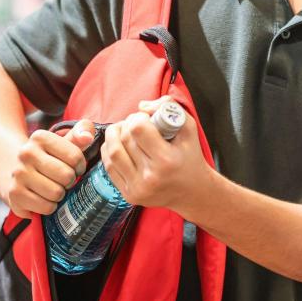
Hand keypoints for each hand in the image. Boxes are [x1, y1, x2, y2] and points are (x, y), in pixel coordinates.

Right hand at [2, 120, 95, 217]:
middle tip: (63, 180)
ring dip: (60, 195)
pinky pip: (46, 207)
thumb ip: (81, 132)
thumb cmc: (49, 158)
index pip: (75, 156)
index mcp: (40, 137)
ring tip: (53, 188)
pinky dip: (50, 206)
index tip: (74, 167)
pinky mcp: (15, 194)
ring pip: (57, 193)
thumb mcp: (64, 142)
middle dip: (70, 181)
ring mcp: (18, 174)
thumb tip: (88, 136)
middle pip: (66, 176)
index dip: (80, 166)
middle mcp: (26, 153)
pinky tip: (44, 198)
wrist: (14, 171)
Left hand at [101, 96, 212, 210]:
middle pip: (124, 138)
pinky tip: (119, 145)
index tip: (146, 119)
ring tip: (124, 131)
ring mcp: (138, 188)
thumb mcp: (188, 128)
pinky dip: (110, 150)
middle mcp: (151, 177)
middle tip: (136, 123)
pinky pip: (109, 166)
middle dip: (127, 124)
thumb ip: (168, 108)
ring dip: (114, 135)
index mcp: (167, 160)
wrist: (192, 192)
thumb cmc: (190, 157)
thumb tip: (141, 106)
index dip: (138, 118)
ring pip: (112, 151)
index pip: (137, 129)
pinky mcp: (129, 194)